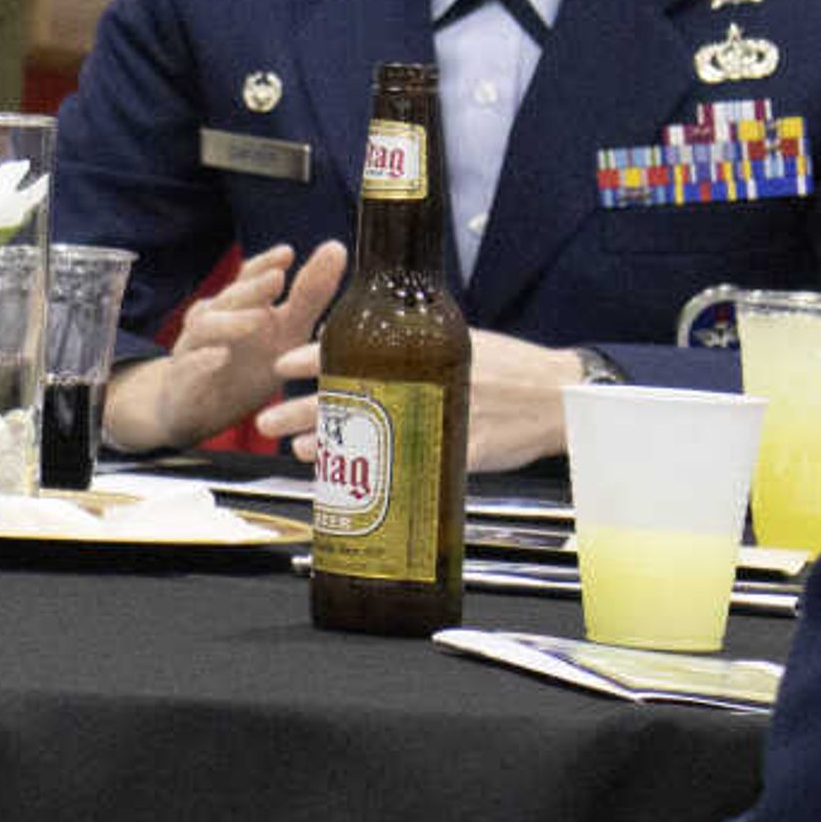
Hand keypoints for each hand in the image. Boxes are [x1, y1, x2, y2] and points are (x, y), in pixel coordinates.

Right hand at [99, 241, 347, 454]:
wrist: (196, 408)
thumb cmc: (246, 367)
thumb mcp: (285, 333)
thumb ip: (308, 296)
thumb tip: (336, 247)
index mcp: (239, 307)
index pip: (248, 278)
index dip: (265, 264)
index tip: (288, 253)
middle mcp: (213, 320)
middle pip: (229, 298)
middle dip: (253, 288)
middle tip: (278, 278)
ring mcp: (194, 348)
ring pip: (205, 327)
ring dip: (231, 321)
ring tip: (259, 320)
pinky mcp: (183, 381)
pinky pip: (188, 366)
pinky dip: (202, 360)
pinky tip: (220, 356)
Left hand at [252, 327, 583, 471]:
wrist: (557, 397)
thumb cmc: (506, 366)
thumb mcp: (454, 340)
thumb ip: (410, 344)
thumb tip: (359, 348)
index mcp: (418, 345)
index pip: (352, 346)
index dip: (311, 356)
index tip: (281, 364)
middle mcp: (422, 379)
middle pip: (346, 395)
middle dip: (300, 410)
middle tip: (264, 420)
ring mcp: (437, 415)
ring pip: (367, 434)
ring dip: (326, 444)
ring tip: (293, 450)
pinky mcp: (456, 450)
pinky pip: (405, 466)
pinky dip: (373, 475)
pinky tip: (347, 481)